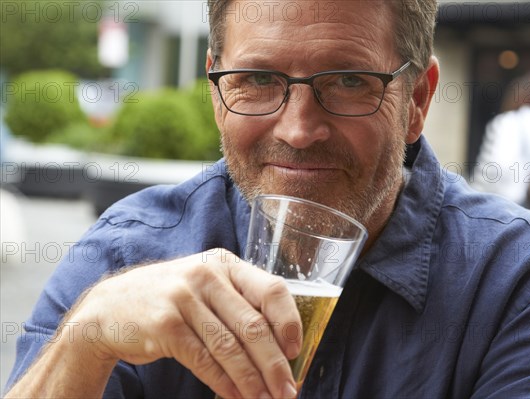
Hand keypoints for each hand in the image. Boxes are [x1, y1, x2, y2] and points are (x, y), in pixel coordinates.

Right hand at [70, 249, 300, 398]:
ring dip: (252, 380)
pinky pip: (204, 360)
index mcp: (225, 263)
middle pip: (253, 325)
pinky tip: (237, 397)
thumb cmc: (170, 300)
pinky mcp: (165, 325)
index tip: (295, 351)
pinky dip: (224, 383)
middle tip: (288, 390)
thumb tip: (279, 347)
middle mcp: (206, 275)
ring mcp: (183, 298)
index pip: (272, 290)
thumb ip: (238, 304)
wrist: (108, 309)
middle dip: (275, 364)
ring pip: (230, 346)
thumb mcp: (205, 287)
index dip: (289, 323)